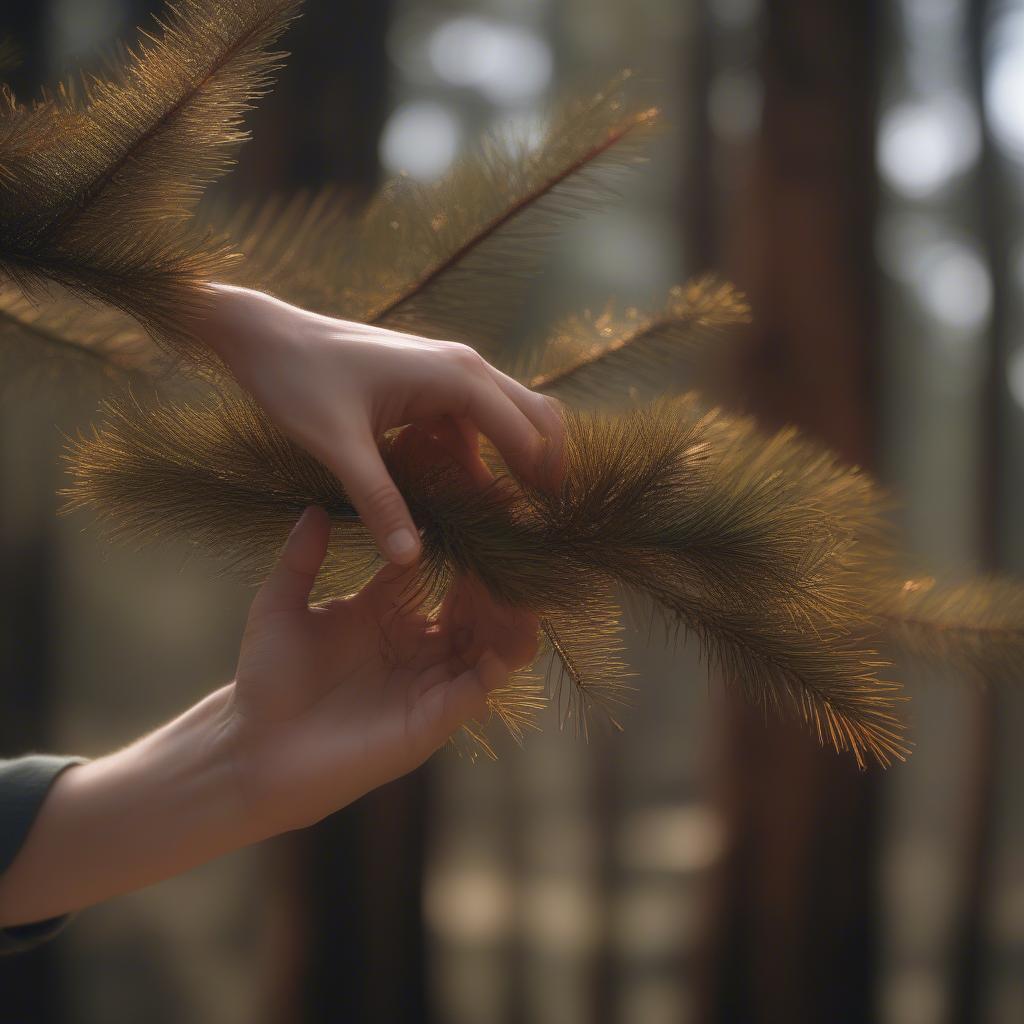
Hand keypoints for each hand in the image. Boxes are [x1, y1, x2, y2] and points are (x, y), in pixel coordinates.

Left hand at [197, 284, 563, 565]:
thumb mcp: (338, 446)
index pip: (527, 433)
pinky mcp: (429, 388)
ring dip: (509, 467)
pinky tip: (454, 500)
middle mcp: (465, 368)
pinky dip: (474, 462)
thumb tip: (409, 558)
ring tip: (503, 524)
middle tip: (542, 527)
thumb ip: (378, 501)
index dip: (544, 482)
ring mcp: (449, 375)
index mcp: (456, 376)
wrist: (264, 336)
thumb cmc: (298, 380)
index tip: (549, 531)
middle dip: (545, 468)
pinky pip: (470, 428)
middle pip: (536, 417)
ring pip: (506, 423)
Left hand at [226, 505, 538, 835]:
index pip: (436, 566)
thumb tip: (315, 507)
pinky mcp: (433, 719)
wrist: (257, 753)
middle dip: (494, 578)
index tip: (483, 508)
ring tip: (521, 596)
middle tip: (512, 552)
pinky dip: (498, 666)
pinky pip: (478, 688)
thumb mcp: (279, 608)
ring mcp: (428, 680)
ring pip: (489, 642)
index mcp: (386, 609)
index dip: (457, 540)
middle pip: (474, 602)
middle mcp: (416, 642)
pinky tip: (502, 647)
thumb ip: (300, 558)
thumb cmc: (266, 681)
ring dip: (509, 619)